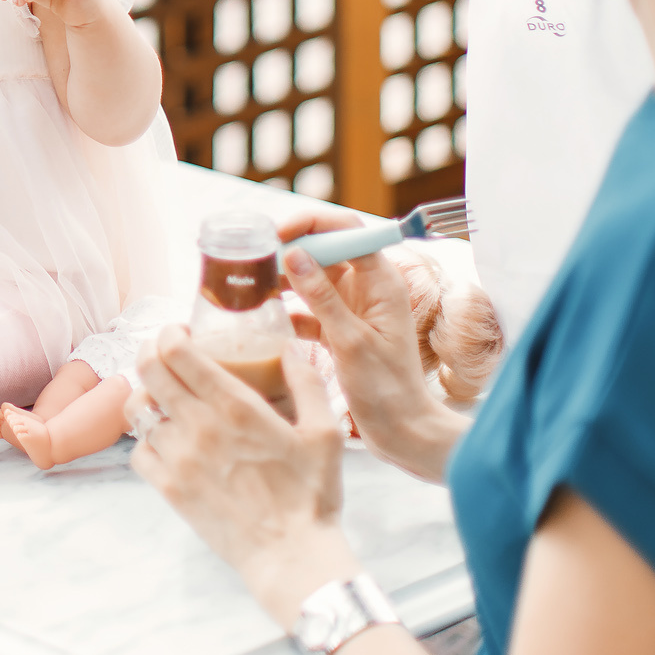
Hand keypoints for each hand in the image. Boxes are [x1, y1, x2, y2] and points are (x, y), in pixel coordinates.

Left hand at [128, 329, 357, 619]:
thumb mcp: (325, 434)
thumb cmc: (311, 496)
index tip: (180, 332)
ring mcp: (178, 459)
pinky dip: (146, 440)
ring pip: (137, 410)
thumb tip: (290, 349)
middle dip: (150, 351)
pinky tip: (166, 440)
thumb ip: (308, 384)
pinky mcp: (169, 489)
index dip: (169, 333)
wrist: (291, 556)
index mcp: (235, 406)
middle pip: (147, 370)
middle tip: (164, 353)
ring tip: (163, 397)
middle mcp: (198, 426)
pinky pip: (138, 452)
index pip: (176, 352)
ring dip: (147, 396)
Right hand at [276, 216, 458, 480]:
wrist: (403, 432)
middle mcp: (367, 288)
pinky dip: (287, 308)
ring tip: (251, 283)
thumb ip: (322, 297)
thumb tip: (295, 255)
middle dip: (289, 248)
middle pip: (325, 248)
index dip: (311, 223)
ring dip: (283, 278)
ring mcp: (353, 308)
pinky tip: (264, 316)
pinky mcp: (339, 329)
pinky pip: (308, 307)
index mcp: (381, 281)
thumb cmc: (387, 390)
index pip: (346, 229)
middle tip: (253, 256)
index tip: (277, 234)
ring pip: (312, 277)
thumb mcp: (351, 342)